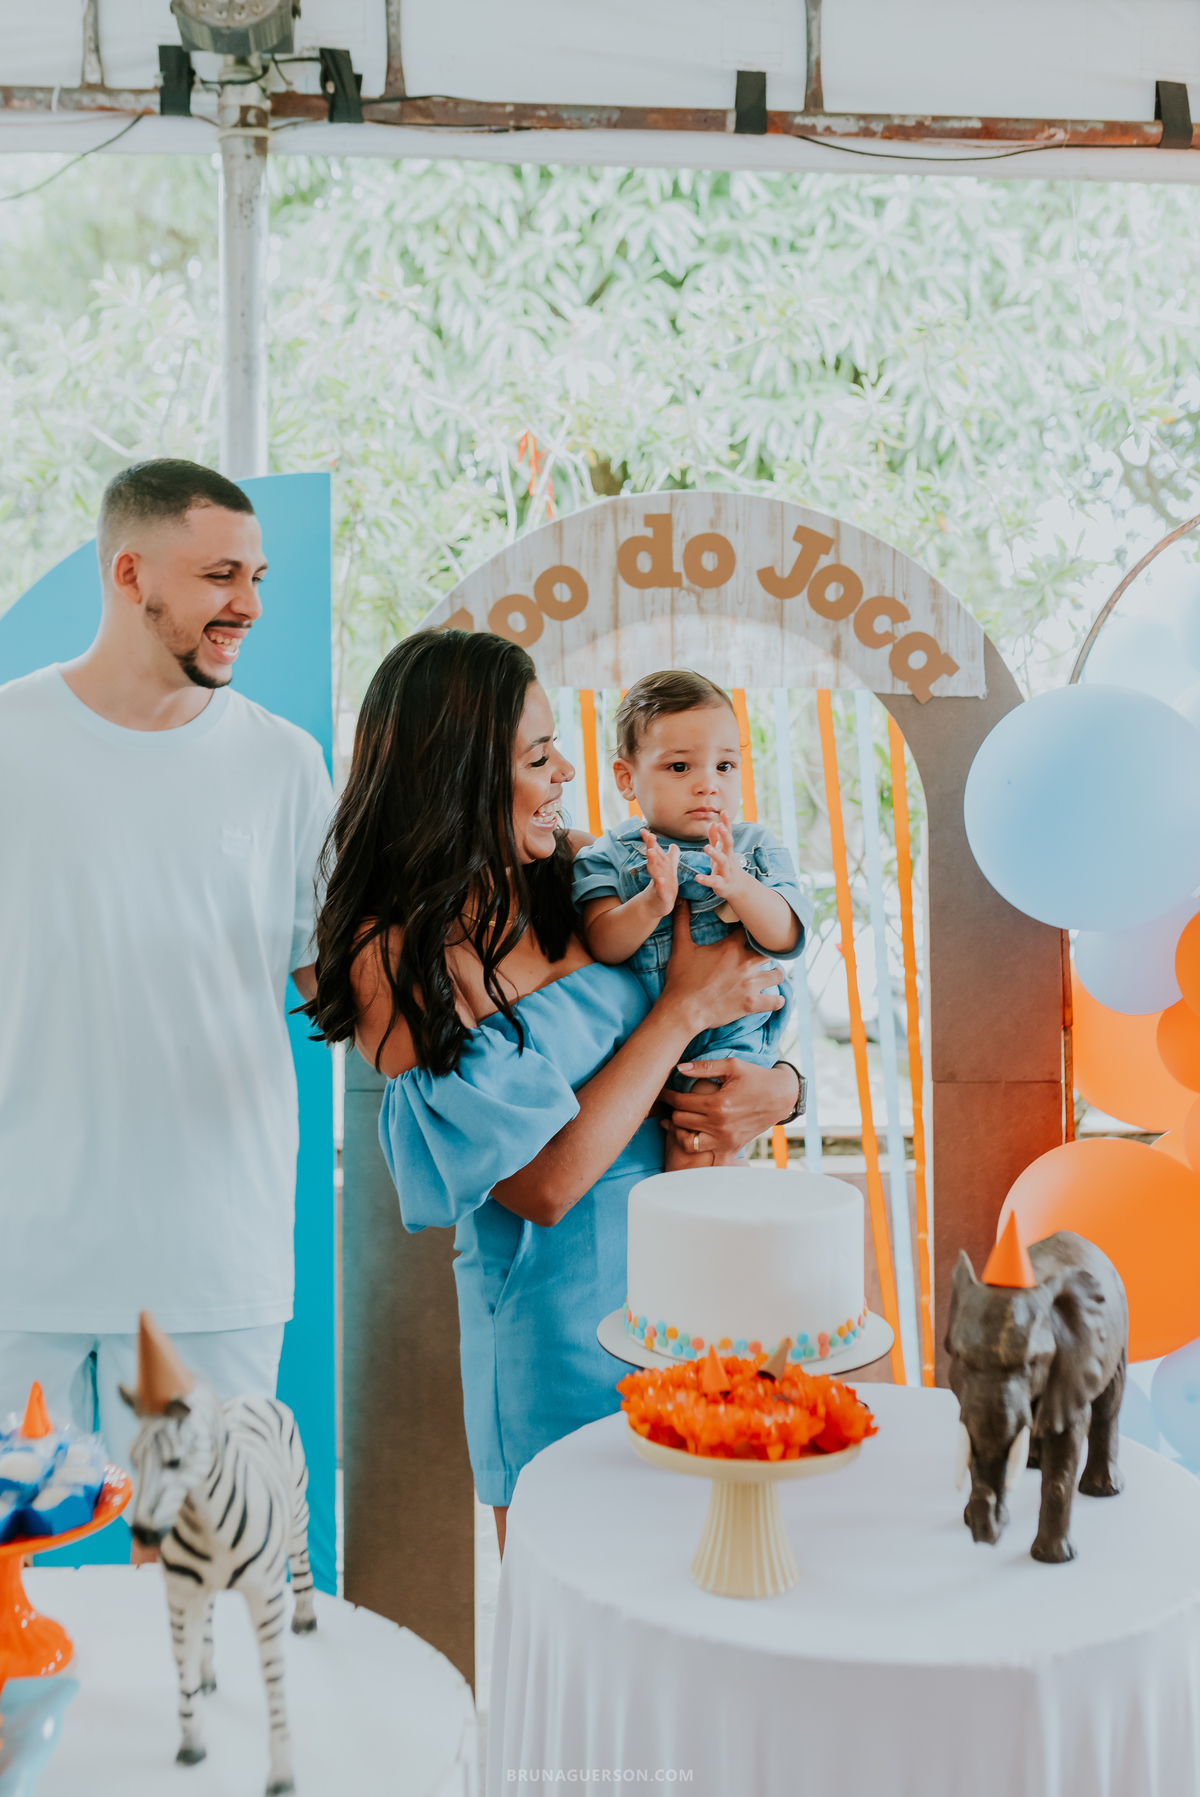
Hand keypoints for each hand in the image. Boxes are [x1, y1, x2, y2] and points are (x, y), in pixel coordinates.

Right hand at [641, 829, 679, 917]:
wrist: (658, 906)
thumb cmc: (663, 886)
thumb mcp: (669, 871)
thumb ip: (672, 857)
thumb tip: (674, 844)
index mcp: (660, 866)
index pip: (654, 851)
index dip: (650, 841)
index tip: (643, 830)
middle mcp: (657, 873)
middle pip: (654, 858)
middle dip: (651, 847)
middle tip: (648, 836)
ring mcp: (658, 884)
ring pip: (655, 871)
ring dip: (653, 862)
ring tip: (651, 852)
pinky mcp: (662, 895)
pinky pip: (661, 890)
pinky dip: (661, 885)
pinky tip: (661, 880)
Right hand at [658, 902, 783, 1037]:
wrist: (682, 1010)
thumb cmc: (680, 979)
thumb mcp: (680, 947)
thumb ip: (682, 921)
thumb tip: (679, 898)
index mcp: (730, 948)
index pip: (750, 930)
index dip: (752, 929)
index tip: (752, 931)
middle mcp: (745, 963)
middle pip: (769, 951)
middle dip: (767, 953)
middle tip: (763, 956)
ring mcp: (751, 984)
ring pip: (777, 974)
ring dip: (774, 974)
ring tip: (769, 975)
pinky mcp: (752, 1004)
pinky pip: (776, 1001)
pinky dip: (777, 1001)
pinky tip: (776, 999)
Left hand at [658, 1059, 799, 1157]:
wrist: (780, 1096)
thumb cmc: (756, 1077)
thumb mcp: (732, 1066)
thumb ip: (704, 1067)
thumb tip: (678, 1068)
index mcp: (718, 1104)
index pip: (680, 1102)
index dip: (667, 1095)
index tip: (662, 1091)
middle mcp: (720, 1125)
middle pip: (680, 1121)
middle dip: (671, 1111)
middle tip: (668, 1104)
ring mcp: (725, 1140)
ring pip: (688, 1142)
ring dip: (679, 1132)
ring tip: (676, 1122)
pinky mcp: (732, 1148)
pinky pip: (710, 1161)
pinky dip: (699, 1156)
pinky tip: (694, 1142)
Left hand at [694, 812, 750, 905]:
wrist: (737, 888)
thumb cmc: (726, 866)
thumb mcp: (721, 852)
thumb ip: (716, 838)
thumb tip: (713, 822)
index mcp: (727, 850)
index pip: (728, 834)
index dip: (726, 824)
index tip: (724, 812)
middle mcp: (729, 859)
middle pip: (729, 845)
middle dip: (725, 835)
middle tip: (720, 826)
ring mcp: (726, 871)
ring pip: (723, 862)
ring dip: (716, 854)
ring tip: (707, 848)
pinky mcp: (721, 884)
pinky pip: (714, 881)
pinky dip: (706, 879)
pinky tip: (698, 877)